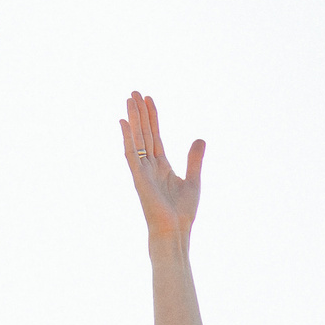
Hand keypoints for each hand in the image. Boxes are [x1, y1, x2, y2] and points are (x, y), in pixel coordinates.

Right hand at [121, 91, 202, 242]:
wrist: (175, 232)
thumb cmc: (182, 213)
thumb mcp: (193, 180)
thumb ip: (194, 160)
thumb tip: (200, 139)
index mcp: (162, 166)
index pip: (155, 136)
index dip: (152, 118)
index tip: (149, 100)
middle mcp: (150, 166)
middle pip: (144, 133)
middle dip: (140, 113)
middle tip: (135, 92)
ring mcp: (142, 171)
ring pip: (137, 139)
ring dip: (134, 119)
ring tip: (130, 99)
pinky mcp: (139, 179)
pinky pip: (131, 154)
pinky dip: (128, 138)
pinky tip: (124, 122)